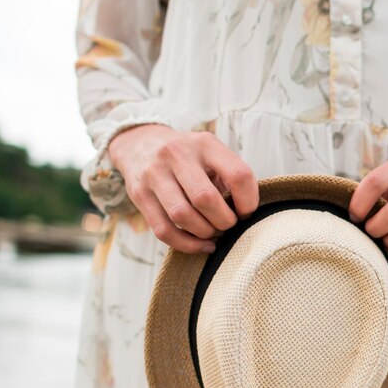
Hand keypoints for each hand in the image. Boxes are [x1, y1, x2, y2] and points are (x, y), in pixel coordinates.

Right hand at [108, 124, 258, 252]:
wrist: (140, 143)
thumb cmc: (188, 157)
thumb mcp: (211, 155)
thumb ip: (230, 179)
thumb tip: (244, 215)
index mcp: (205, 144)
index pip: (238, 175)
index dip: (248, 201)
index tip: (245, 212)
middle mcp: (177, 154)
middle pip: (206, 199)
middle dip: (224, 221)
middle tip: (227, 224)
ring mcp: (155, 174)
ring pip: (183, 216)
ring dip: (205, 233)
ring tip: (213, 233)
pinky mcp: (140, 194)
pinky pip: (164, 230)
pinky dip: (187, 245)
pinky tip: (201, 245)